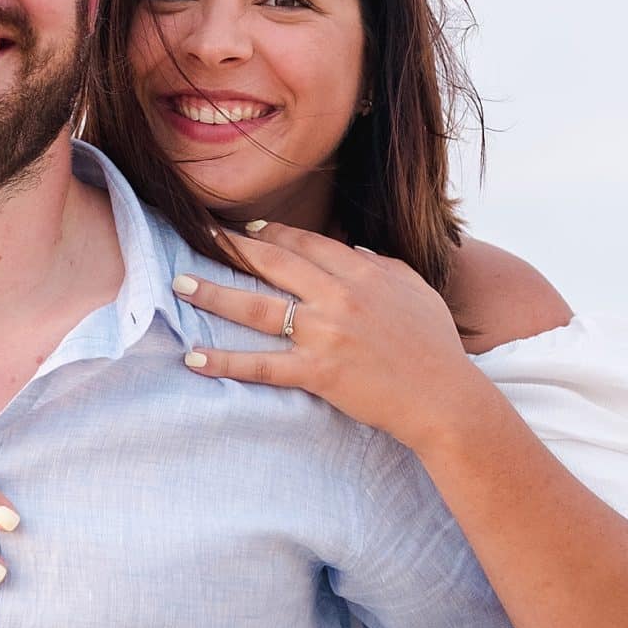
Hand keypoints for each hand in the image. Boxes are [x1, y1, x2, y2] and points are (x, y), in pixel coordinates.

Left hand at [173, 221, 498, 450]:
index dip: (269, 232)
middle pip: (272, 261)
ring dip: (213, 293)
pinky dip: (225, 361)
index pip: (304, 242)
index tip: (243, 229)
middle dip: (228, 246)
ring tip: (179, 283)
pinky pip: (261, 365)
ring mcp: (326, 333)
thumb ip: (382, 265)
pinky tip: (194, 357)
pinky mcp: (317, 372)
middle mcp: (339, 295)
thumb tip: (353, 249)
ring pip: (256, 306)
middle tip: (194, 234)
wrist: (447, 399)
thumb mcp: (414, 290)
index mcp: (363, 271)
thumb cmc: (435, 347)